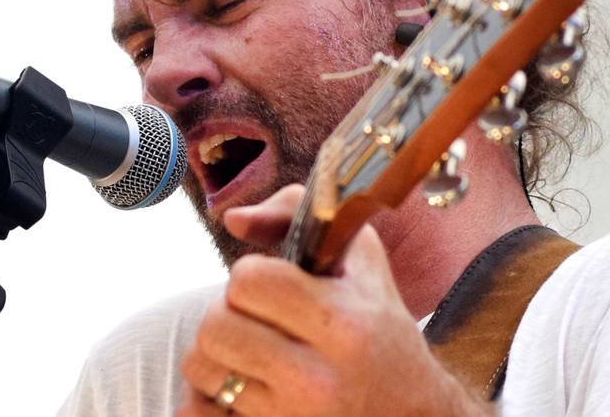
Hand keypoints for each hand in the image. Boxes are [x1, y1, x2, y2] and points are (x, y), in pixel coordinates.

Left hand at [177, 185, 493, 415]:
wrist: (413, 416)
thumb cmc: (381, 331)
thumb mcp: (362, 262)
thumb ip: (298, 213)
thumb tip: (232, 219)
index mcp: (343, 324)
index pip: (249, 281)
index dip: (251, 274)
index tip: (271, 285)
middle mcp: (318, 379)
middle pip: (216, 324)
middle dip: (228, 311)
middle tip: (255, 317)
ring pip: (201, 366)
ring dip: (216, 351)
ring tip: (247, 350)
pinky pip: (196, 412)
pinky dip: (207, 396)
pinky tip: (238, 386)